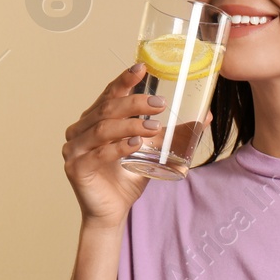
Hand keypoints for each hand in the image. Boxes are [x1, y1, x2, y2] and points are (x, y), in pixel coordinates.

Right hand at [62, 62, 209, 228]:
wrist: (112, 212)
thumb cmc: (127, 178)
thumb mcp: (153, 152)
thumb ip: (173, 133)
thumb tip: (205, 117)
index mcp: (94, 119)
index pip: (109, 94)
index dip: (124, 80)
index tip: (143, 68)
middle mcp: (80, 130)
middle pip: (107, 108)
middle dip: (135, 103)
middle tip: (160, 104)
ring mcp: (74, 148)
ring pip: (102, 128)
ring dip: (130, 124)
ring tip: (154, 127)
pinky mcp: (76, 167)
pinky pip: (99, 153)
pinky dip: (119, 147)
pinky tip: (136, 144)